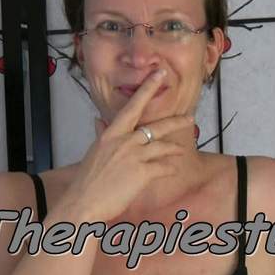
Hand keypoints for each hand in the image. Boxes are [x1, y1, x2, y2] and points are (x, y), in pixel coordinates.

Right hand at [64, 70, 195, 221]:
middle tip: (189, 117)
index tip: (159, 73)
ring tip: (181, 149)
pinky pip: (163, 167)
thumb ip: (101, 134)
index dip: (147, 89)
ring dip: (174, 149)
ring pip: (162, 146)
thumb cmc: (88, 179)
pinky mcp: (142, 173)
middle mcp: (124, 141)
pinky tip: (172, 170)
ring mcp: (134, 156)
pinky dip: (169, 168)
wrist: (84, 201)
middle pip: (156, 126)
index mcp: (111, 133)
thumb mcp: (94, 151)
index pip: (132, 106)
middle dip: (176, 121)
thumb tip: (99, 120)